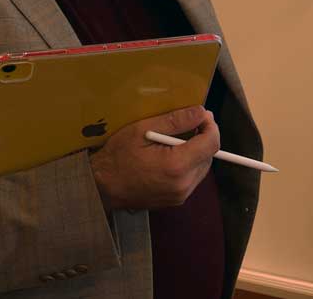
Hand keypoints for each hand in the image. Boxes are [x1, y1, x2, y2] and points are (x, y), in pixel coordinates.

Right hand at [88, 105, 218, 210]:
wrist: (102, 187)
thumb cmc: (118, 157)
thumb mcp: (143, 130)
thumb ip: (176, 120)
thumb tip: (201, 112)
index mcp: (177, 166)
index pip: (211, 143)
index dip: (211, 126)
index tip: (202, 116)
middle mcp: (183, 184)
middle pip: (209, 156)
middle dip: (204, 137)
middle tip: (190, 123)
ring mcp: (180, 196)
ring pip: (202, 168)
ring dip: (196, 151)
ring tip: (177, 139)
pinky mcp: (175, 200)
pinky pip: (192, 178)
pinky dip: (188, 164)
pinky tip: (172, 155)